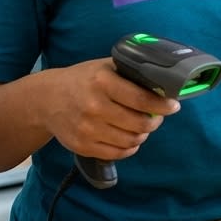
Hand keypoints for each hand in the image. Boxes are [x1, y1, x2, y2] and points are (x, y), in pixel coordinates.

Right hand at [46, 58, 180, 160]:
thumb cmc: (82, 80)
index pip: (142, 99)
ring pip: (131, 141)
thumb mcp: (104, 67)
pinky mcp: (83, 146)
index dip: (162, 105)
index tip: (173, 106)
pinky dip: (129, 148)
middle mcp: (94, 106)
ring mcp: (87, 129)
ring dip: (142, 135)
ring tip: (142, 126)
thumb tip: (162, 84)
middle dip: (154, 121)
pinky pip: (117, 153)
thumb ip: (130, 74)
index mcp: (103, 82)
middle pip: (139, 124)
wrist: (46, 99)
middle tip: (157, 117)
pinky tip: (129, 138)